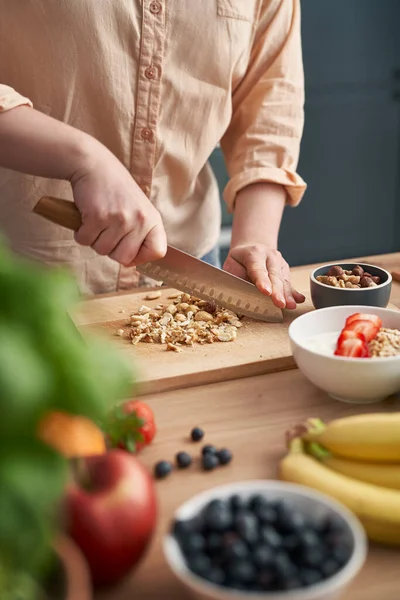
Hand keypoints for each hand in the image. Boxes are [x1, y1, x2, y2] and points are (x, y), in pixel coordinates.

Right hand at [71, 143, 166, 266]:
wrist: (94, 165)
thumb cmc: (115, 190)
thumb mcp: (138, 209)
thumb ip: (140, 233)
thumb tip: (133, 262)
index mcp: (153, 219)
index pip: (157, 252)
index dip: (141, 256)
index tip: (129, 249)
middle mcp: (139, 220)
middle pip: (124, 258)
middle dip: (111, 249)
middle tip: (107, 231)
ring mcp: (119, 219)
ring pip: (102, 250)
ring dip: (94, 239)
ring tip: (97, 220)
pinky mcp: (98, 217)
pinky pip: (85, 240)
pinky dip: (81, 233)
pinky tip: (86, 217)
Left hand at [223, 244, 304, 308]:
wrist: (252, 248)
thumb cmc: (239, 262)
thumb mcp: (231, 266)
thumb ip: (236, 279)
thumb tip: (241, 295)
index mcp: (254, 253)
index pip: (258, 269)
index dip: (262, 281)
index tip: (266, 292)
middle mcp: (269, 256)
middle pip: (274, 276)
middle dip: (277, 291)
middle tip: (280, 303)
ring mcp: (279, 262)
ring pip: (283, 280)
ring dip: (287, 294)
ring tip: (290, 305)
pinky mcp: (285, 270)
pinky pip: (289, 282)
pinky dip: (293, 292)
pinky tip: (299, 299)